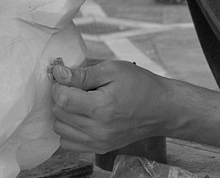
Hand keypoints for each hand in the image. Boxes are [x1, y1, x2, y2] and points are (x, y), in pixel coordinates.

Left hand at [51, 60, 173, 152]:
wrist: (162, 108)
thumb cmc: (139, 85)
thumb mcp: (112, 70)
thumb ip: (82, 74)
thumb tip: (57, 74)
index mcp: (101, 108)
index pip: (62, 99)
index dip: (59, 85)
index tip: (67, 78)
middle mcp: (98, 130)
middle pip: (58, 114)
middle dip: (62, 98)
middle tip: (75, 88)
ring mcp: (99, 142)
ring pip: (60, 130)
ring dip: (63, 114)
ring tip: (79, 102)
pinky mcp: (100, 148)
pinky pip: (69, 144)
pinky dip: (69, 130)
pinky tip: (81, 117)